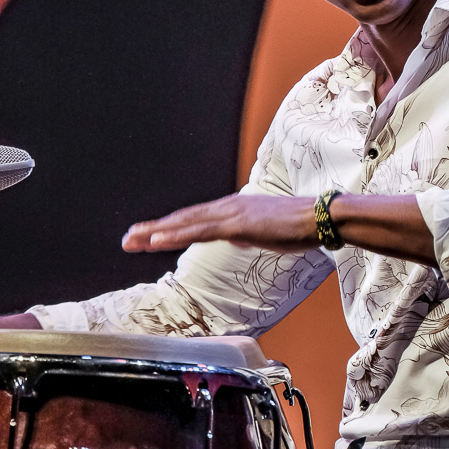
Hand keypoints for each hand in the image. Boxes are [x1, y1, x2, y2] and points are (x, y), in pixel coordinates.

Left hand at [122, 193, 318, 253]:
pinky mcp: (237, 224)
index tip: (148, 237)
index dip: (169, 228)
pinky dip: (175, 235)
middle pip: (182, 219)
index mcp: (232, 209)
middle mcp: (227, 207)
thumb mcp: (265, 232)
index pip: (193, 220)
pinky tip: (157, 241)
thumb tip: (235, 237)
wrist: (320, 218)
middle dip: (153, 229)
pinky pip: (199, 232)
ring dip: (155, 232)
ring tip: (132, 240)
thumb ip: (246, 233)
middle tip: (127, 239)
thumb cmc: (299, 226)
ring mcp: (230, 213)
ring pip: (184, 224)